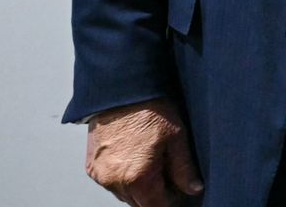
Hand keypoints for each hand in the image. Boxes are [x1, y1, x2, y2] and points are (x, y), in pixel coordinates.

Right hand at [84, 98, 202, 206]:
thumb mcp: (176, 138)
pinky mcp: (92, 167)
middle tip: (168, 173)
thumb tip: (193, 189)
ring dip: (138, 187)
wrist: (121, 90)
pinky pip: (111, 183)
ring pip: (124, 195)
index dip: (171, 200)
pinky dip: (123, 178)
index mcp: (137, 179)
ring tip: (151, 162)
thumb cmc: (150, 110)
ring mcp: (100, 176)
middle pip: (139, 203)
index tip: (180, 190)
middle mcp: (114, 182)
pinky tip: (134, 158)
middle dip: (155, 194)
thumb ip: (184, 169)